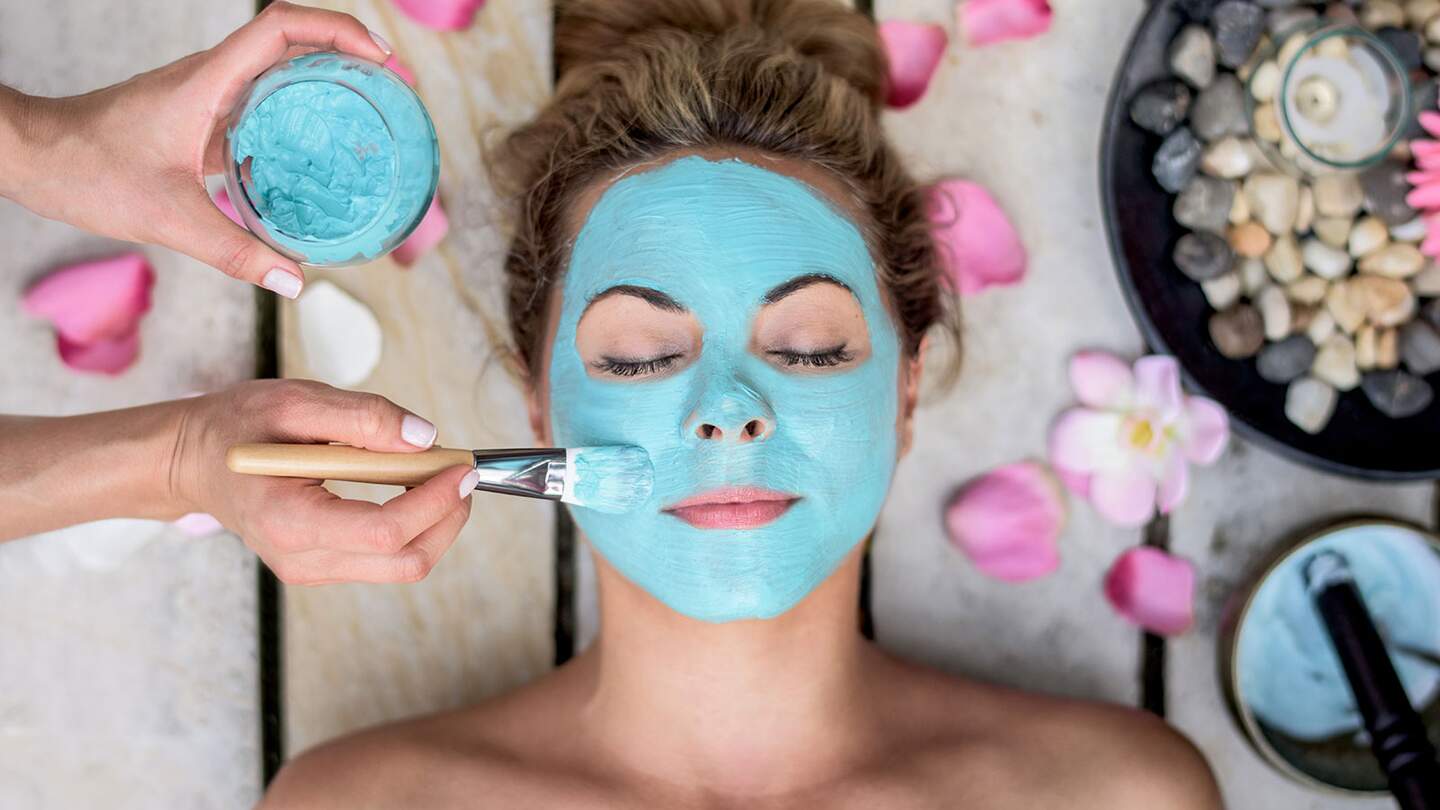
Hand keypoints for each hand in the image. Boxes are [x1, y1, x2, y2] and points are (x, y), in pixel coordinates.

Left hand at [9, 2, 390, 297]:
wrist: (32, 156)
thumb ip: (235, 252)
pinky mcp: (200, 117)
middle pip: (293, 40)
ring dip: (326, 82)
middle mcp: (212, 78)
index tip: (381, 60)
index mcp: (209, 82)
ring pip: (279, 71)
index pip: (282, 26)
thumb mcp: (167, 218)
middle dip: (350, 54)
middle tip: (393, 90)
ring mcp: (206, 95)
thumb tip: (295, 281)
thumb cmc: (86, 171)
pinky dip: (297, 118)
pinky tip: (314, 159)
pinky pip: (261, 105)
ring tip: (369, 117)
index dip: (339, 32)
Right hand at [169, 379, 476, 584]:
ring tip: (438, 474)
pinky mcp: (322, 566)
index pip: (383, 531)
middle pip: (405, 560)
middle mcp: (302, 558)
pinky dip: (413, 525)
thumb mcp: (296, 402)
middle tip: (461, 471)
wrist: (194, 461)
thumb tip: (425, 437)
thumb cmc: (238, 426)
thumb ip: (363, 417)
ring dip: (436, 522)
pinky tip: (410, 488)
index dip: (434, 502)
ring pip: (402, 564)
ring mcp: (312, 569)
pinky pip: (385, 558)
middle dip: (448, 518)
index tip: (461, 467)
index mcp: (289, 519)